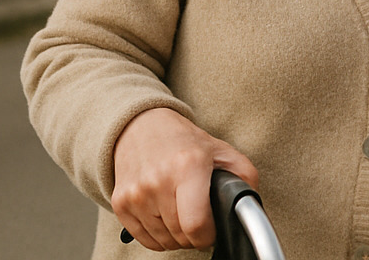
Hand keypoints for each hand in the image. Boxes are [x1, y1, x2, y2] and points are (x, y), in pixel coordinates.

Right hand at [110, 107, 258, 250]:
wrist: (142, 127)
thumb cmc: (184, 142)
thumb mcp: (222, 151)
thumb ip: (244, 177)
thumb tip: (248, 207)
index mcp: (188, 166)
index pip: (196, 224)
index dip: (209, 235)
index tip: (212, 229)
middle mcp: (158, 180)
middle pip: (181, 235)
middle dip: (195, 234)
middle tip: (199, 216)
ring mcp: (136, 193)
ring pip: (163, 241)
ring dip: (176, 236)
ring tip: (181, 211)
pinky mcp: (120, 203)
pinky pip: (145, 240)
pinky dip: (158, 236)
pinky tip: (165, 216)